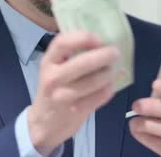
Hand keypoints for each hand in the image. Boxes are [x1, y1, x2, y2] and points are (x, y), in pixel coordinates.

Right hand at [28, 31, 118, 155]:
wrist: (45, 123)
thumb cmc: (56, 88)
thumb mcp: (56, 68)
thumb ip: (72, 54)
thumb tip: (103, 40)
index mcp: (48, 62)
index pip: (62, 43)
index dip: (83, 37)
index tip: (99, 39)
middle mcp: (53, 78)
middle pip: (81, 63)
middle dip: (103, 56)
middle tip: (115, 53)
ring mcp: (63, 96)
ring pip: (92, 82)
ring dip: (108, 74)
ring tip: (113, 70)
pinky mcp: (75, 110)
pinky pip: (98, 97)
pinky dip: (108, 90)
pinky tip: (111, 86)